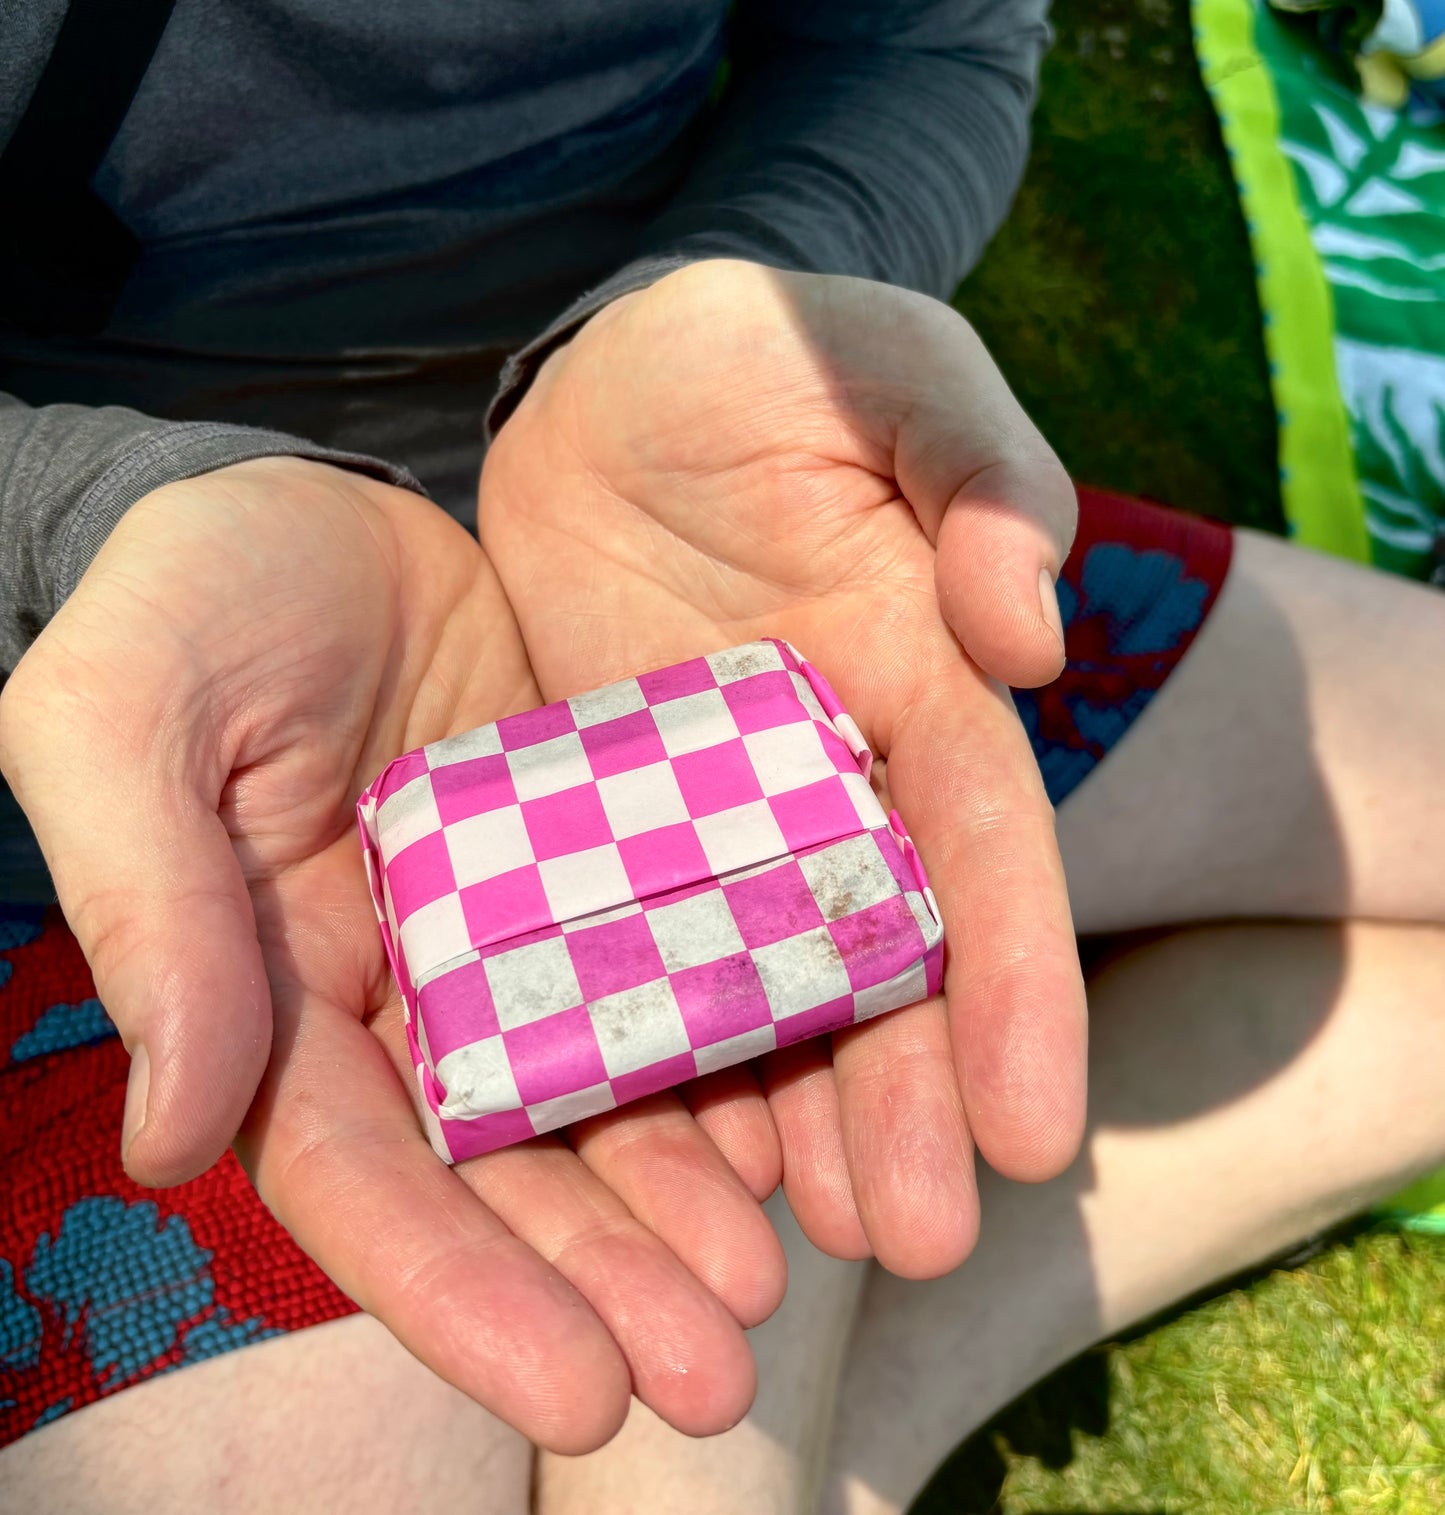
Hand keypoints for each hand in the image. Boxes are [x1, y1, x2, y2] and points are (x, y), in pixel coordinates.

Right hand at [0, 457, 783, 1448]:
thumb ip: (145, 911)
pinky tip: (807, 1123)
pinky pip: (679, 973)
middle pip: (511, 1172)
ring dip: (691, 1200)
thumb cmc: (197, 598)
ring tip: (780, 1283)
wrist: (321, 502)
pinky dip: (738, 1054)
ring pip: (609, 1097)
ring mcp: (518, 937)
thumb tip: (171, 1135)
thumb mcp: (124, 715)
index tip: (582, 1390)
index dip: (462, 1291)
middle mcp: (410, 997)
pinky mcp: (607, 865)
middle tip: (721, 1374)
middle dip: (607, 1278)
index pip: (367, 1179)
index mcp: (280, 996)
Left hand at [481, 259, 1087, 1275]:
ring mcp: (714, 811)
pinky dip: (655, 1042)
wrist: (617, 383)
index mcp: (918, 686)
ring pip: (764, 982)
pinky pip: (631, 944)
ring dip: (792, 1110)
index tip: (1035, 1130)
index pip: (981, 853)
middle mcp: (828, 776)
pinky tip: (661, 1150)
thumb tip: (1025, 634)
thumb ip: (979, 484)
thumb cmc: (773, 362)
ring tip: (800, 1245)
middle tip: (917, 1242)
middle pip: (882, 958)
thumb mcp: (888, 382)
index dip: (1014, 984)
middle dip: (907, 1094)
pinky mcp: (610, 817)